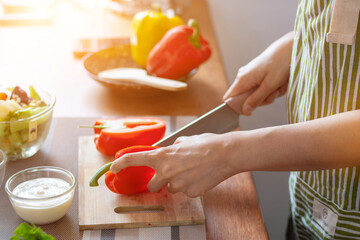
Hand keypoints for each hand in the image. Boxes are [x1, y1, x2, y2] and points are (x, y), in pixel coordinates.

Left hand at [110, 133, 238, 197]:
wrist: (225, 154)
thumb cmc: (207, 143)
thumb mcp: (186, 140)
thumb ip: (174, 147)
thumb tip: (173, 148)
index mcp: (163, 156)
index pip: (134, 159)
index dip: (121, 164)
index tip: (114, 168)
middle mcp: (167, 172)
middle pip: (153, 186)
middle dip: (159, 182)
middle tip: (170, 175)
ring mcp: (178, 184)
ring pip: (172, 188)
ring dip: (178, 183)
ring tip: (193, 171)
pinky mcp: (190, 192)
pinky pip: (186, 191)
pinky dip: (191, 186)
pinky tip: (201, 176)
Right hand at [223, 32, 293, 114]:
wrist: (291, 47)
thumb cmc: (280, 63)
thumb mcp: (269, 85)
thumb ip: (256, 99)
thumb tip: (244, 110)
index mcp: (242, 79)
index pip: (229, 99)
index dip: (236, 108)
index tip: (250, 112)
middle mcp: (243, 77)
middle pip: (246, 99)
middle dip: (262, 100)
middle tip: (273, 93)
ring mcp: (251, 75)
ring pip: (257, 94)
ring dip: (270, 93)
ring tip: (280, 84)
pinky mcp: (259, 73)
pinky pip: (263, 87)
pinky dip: (273, 87)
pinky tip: (281, 81)